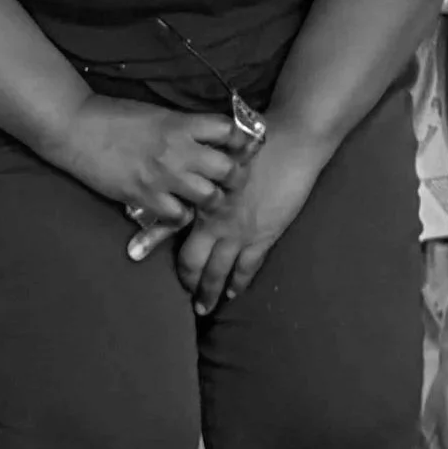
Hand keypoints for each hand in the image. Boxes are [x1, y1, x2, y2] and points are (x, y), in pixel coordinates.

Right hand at [47, 94, 241, 224]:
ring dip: (212, 199)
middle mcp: (178, 150)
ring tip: (205, 198)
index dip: (240, 140)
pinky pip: (178, 216)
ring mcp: (162, 176)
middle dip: (234, 176)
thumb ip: (184, 126)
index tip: (240, 148)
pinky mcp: (144, 197)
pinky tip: (176, 208)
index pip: (228, 130)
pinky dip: (181, 215)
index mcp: (181, 123)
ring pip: (209, 197)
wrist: (77, 128)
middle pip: (227, 169)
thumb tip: (208, 137)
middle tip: (229, 180)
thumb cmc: (114, 115)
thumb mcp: (157, 113)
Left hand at [174, 132, 326, 312]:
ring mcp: (240, 233)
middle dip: (190, 284)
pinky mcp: (264, 237)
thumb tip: (184, 182)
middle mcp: (215, 221)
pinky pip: (247, 268)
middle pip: (195, 263)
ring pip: (219, 272)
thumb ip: (200, 173)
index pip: (173, 233)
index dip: (162, 253)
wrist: (289, 144)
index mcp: (200, 199)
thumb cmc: (251, 141)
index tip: (157, 264)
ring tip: (205, 307)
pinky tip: (234, 293)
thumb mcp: (215, 156)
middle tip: (187, 298)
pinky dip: (239, 283)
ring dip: (211, 292)